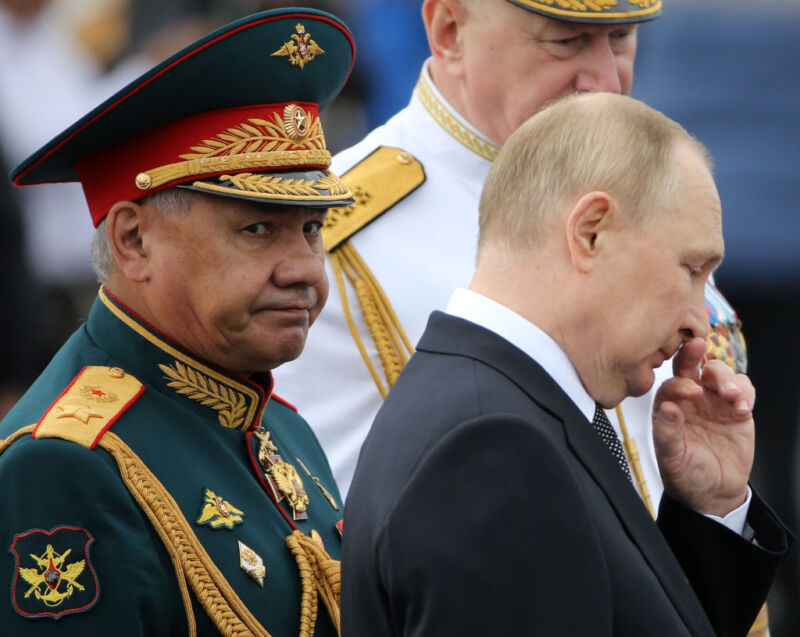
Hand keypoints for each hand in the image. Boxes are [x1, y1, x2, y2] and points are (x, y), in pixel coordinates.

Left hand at [653, 337, 754, 516]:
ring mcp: (714, 403)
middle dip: (695, 355)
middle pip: (692, 366)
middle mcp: (690, 400)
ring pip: (719, 373)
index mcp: (669, 407)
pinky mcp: (737, 410)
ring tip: (731, 396)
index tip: (692, 392)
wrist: (714, 493)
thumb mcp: (672, 459)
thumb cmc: (686, 475)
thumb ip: (667, 434)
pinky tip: (742, 408)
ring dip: (726, 378)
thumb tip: (667, 409)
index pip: (671, 383)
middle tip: (704, 356)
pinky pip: (743, 390)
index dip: (681, 383)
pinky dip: (745, 393)